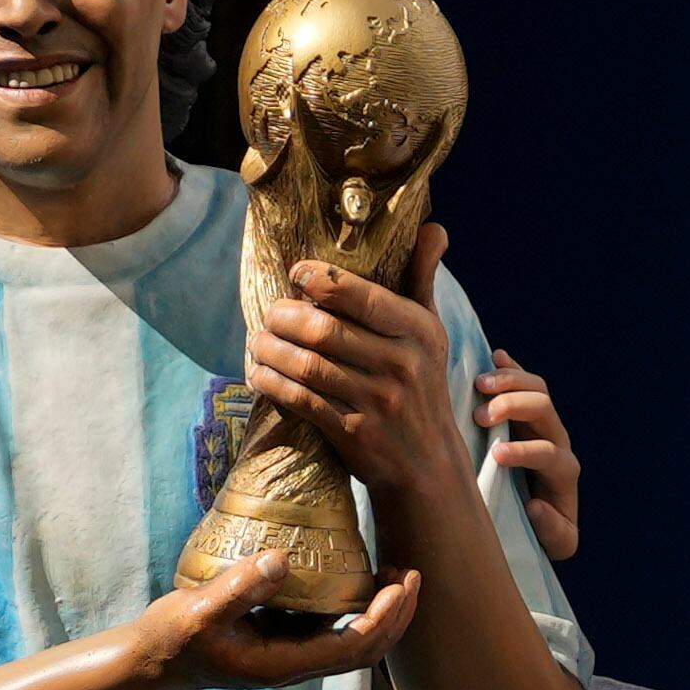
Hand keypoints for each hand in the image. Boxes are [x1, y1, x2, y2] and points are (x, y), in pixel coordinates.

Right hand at [125, 551, 419, 689]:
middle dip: (397, 615)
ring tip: (395, 572)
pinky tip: (353, 571)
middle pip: (367, 649)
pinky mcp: (282, 638)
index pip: (355, 646)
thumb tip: (283, 558)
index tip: (401, 582)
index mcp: (286, 664)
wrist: (152, 658)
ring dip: (381, 611)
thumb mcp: (201, 610)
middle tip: (412, 573)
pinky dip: (354, 604)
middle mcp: (297, 663)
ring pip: (354, 639)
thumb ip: (241, 587)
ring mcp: (291, 652)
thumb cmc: (174, 638)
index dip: (385, 617)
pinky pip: (331, 625)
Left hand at [250, 224, 469, 503]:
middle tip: (268, 314)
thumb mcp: (431, 331)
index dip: (323, 280)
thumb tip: (432, 227)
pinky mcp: (353, 432)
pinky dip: (272, 383)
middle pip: (325, 331)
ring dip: (271, 350)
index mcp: (418, 331)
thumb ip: (423, 278)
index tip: (296, 273)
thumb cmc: (422, 384)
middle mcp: (401, 365)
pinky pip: (301, 400)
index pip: (364, 297)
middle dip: (284, 318)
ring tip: (257, 340)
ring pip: (308, 366)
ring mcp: (377, 402)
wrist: (427, 462)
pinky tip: (258, 373)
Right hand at [475, 347, 578, 558]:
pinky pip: (524, 382)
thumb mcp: (556, 542)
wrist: (542, 515)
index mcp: (564, 472)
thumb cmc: (544, 530)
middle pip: (545, 409)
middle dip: (514, 407)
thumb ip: (553, 531)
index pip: (551, 454)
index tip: (496, 457)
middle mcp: (557, 440)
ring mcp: (544, 423)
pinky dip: (510, 368)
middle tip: (481, 416)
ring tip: (478, 383)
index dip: (526, 452)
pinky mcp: (528, 412)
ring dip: (508, 381)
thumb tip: (536, 507)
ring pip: (536, 389)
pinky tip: (495, 356)